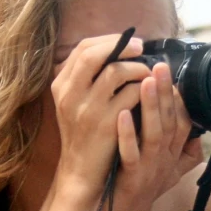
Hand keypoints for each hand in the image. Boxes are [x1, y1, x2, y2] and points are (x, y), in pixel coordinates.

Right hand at [50, 34, 150, 202]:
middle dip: (122, 46)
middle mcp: (69, 94)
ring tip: (147, 74)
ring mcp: (87, 109)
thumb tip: (116, 48)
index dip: (109, 40)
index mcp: (61, 85)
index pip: (82, 48)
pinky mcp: (106, 123)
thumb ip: (87, 77)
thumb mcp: (73, 102)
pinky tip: (149, 92)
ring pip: (116, 71)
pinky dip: (144, 88)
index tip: (129, 41)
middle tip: (142, 48)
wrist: (82, 170)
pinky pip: (131, 93)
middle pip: (93, 54)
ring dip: (138, 68)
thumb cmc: (85, 132)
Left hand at [113, 62, 203, 210]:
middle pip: (171, 120)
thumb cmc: (146, 190)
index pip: (183, 119)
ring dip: (152, 106)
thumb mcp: (172, 170)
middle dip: (167, 91)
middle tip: (160, 65)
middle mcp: (166, 157)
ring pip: (156, 133)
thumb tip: (198, 133)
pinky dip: (128, 134)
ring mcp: (151, 167)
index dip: (178, 97)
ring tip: (146, 81)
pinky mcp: (133, 178)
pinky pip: (132, 153)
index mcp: (174, 151)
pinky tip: (121, 114)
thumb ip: (186, 150)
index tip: (171, 73)